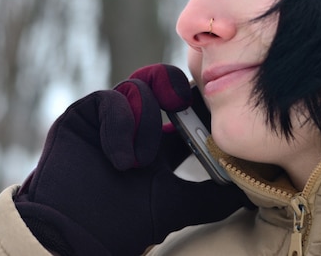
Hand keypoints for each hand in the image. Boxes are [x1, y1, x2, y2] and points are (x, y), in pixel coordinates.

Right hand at [15, 64, 248, 255]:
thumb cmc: (119, 226)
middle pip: (159, 85)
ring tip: (137, 162)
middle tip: (181, 101)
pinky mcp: (82, 116)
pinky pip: (109, 99)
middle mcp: (132, 129)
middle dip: (173, 86)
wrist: (71, 236)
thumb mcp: (174, 208)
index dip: (197, 106)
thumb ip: (210, 197)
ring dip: (143, 122)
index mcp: (156, 147)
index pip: (181, 114)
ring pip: (137, 88)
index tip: (210, 108)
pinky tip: (120, 158)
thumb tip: (249, 188)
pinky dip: (119, 123)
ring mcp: (106, 120)